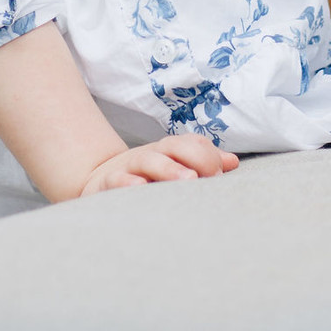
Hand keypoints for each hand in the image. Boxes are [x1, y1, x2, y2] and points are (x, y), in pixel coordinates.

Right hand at [78, 134, 238, 197]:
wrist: (98, 179)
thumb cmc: (146, 177)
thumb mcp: (174, 167)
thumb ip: (202, 164)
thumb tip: (232, 162)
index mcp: (169, 152)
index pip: (193, 143)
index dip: (208, 154)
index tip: (220, 174)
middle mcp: (151, 155)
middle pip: (174, 146)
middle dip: (195, 157)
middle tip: (210, 175)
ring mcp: (129, 168)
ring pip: (149, 162)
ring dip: (169, 169)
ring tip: (188, 180)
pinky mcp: (108, 185)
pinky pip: (117, 181)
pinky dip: (128, 183)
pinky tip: (141, 187)